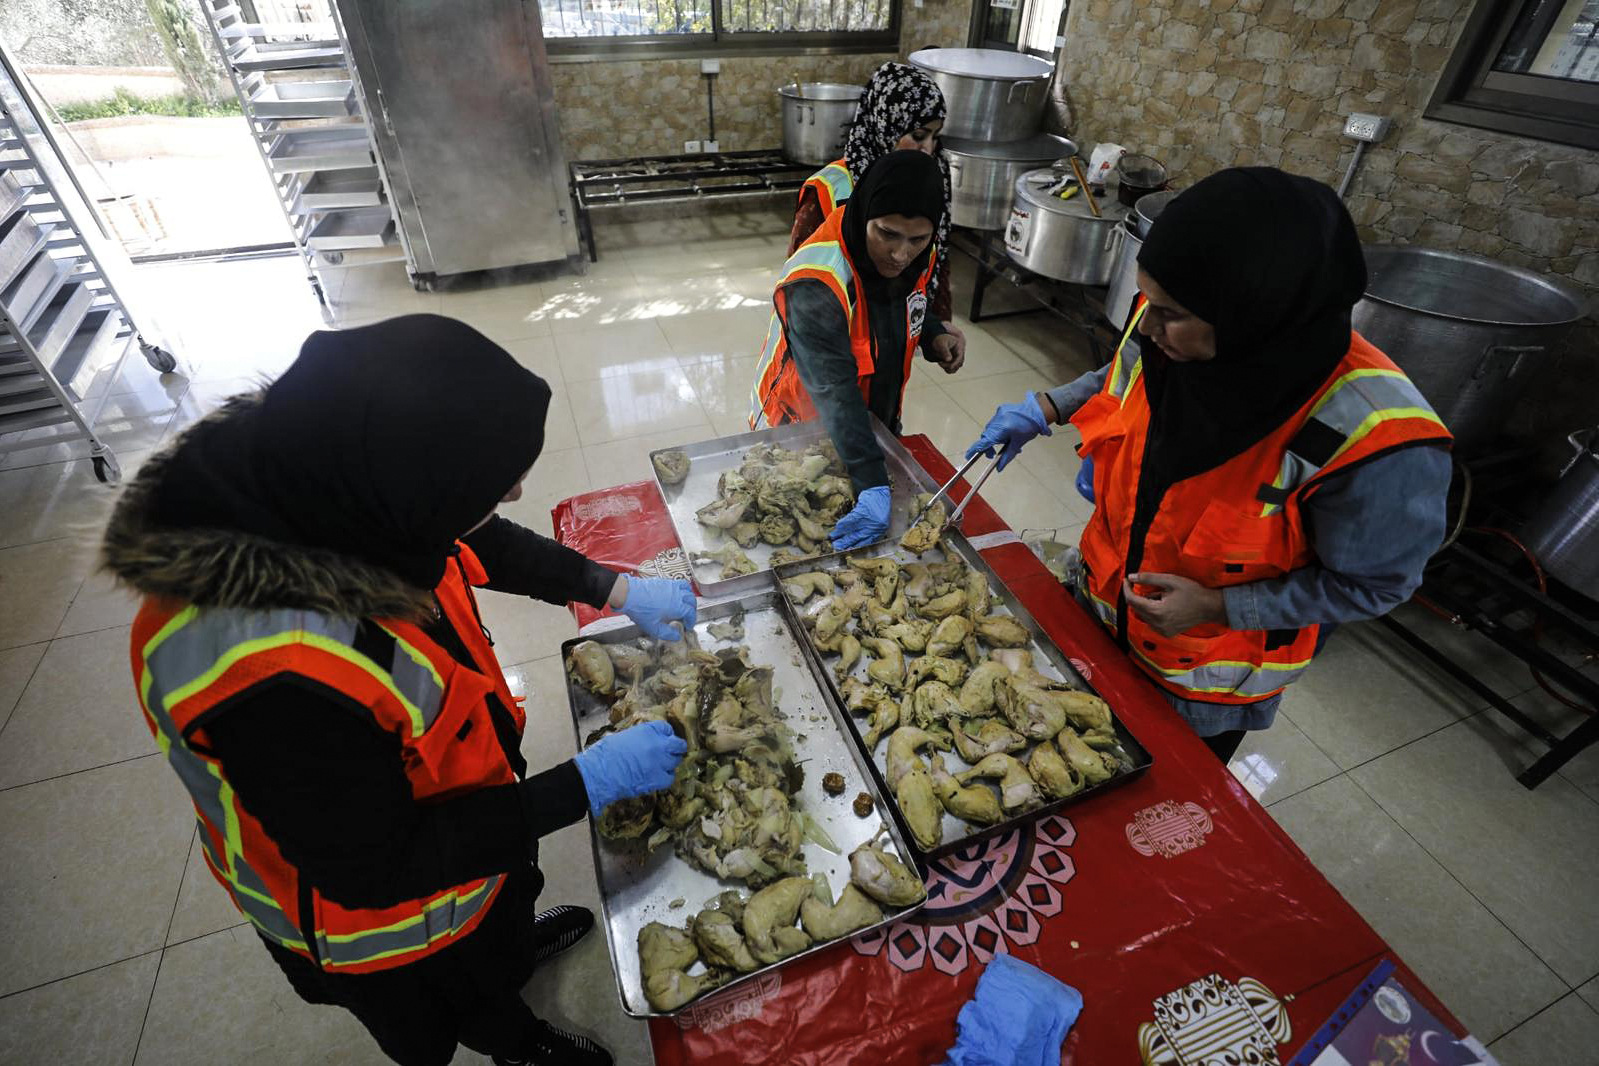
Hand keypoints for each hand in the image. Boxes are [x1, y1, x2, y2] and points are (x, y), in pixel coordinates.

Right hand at [573, 720, 687, 815]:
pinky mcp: (658, 778)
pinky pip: (670, 777)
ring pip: (676, 761)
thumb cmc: (605, 753)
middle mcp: (658, 744)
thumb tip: (646, 744)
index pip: (666, 728)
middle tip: (672, 753)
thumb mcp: (624, 736)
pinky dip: (665, 777)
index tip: (663, 739)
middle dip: (676, 748)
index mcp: (648, 730)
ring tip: (661, 767)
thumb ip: (640, 738)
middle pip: (678, 745)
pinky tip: (658, 778)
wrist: (599, 772)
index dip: (665, 735)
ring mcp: (660, 762)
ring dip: (670, 763)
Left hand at [615, 575, 696, 640]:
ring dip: (688, 596)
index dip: (691, 620)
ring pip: (687, 589)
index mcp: (677, 606)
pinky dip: (681, 589)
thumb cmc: (641, 611)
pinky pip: (678, 583)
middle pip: (691, 600)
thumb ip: (667, 634)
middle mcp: (677, 594)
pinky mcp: (664, 581)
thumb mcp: (654, 628)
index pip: (690, 613)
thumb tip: (676, 636)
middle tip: (688, 615)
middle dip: (692, 609)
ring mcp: (671, 586)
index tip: (688, 625)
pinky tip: (674, 595)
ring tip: (684, 602)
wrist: (629, 595)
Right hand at [829, 486, 890, 550]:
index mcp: (880, 530)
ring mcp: (869, 521)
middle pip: (857, 538)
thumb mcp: (879, 519)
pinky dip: (842, 524)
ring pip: (852, 531)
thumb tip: (858, 538)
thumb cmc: (879, 503)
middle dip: (846, 543)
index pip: (867, 542)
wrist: (878, 489)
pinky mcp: (862, 512)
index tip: (848, 550)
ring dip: (841, 535)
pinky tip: (837, 527)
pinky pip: (850, 521)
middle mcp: (875, 528)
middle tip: (837, 547)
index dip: (856, 547)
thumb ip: (870, 529)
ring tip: (833, 538)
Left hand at [930, 327, 965, 373]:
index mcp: (958, 347)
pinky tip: (940, 362)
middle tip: (940, 362)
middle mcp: (959, 353)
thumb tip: (949, 360)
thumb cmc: (939, 340)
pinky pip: (951, 369)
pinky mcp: (952, 362)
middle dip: (950, 365)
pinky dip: (946, 368)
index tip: (950, 367)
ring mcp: (956, 358)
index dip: (956, 363)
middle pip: (958, 364)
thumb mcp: (941, 344)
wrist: (936, 340)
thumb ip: (945, 351)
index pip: (960, 357)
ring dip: (948, 368)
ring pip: (955, 368)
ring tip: (940, 362)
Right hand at [964, 393, 1051, 470]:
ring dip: (995, 437)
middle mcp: (997, 420)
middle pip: (986, 436)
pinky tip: (1008, 431)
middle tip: (994, 454)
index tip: (968, 457)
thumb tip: (998, 468)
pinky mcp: (1001, 409)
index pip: (984, 442)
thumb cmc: (1029, 428)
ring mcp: (998, 413)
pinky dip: (998, 429)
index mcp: (1001, 429)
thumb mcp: (1018, 443)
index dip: (975, 450)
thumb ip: (1007, 456)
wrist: (1038, 411)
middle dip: (989, 446)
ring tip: (1006, 441)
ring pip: (991, 429)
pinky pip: (995, 422)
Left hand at [1122, 572, 1226, 636]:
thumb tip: (1130, 577)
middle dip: (1139, 596)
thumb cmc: (1192, 592)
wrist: (1210, 607)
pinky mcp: (1166, 633)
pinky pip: (1152, 621)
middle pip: (1137, 608)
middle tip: (1153, 586)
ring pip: (1144, 615)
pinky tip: (1166, 605)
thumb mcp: (1170, 581)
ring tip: (1164, 596)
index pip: (1132, 601)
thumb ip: (1148, 578)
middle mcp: (1157, 625)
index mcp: (1157, 612)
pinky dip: (1153, 612)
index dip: (1127, 589)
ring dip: (1147, 604)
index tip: (1126, 579)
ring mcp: (1162, 631)